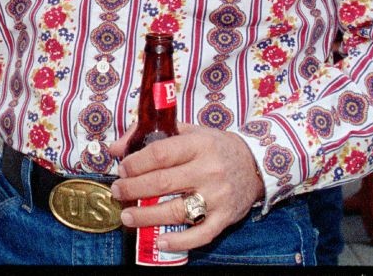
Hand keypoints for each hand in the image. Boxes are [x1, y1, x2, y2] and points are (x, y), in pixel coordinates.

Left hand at [107, 124, 263, 251]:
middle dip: (133, 189)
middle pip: (162, 182)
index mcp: (199, 145)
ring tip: (127, 217)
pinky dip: (179, 242)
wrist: (256, 165)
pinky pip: (201, 235)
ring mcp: (218, 196)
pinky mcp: (225, 218)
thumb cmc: (216, 147)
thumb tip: (116, 148)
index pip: (160, 154)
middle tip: (118, 192)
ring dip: (147, 217)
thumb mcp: (188, 132)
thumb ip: (152, 135)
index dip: (136, 163)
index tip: (122, 168)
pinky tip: (159, 241)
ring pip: (176, 211)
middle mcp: (209, 170)